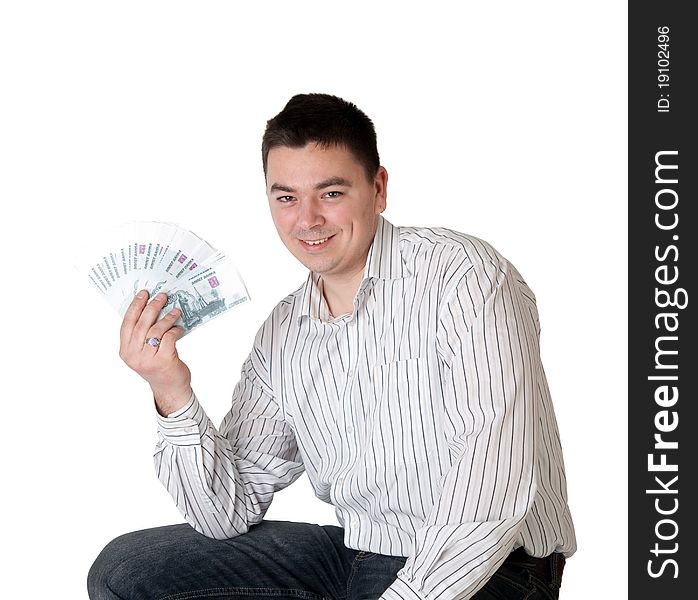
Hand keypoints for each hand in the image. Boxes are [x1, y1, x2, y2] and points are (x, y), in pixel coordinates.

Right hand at [119, 290, 192, 415]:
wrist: (169, 388)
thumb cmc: (157, 366)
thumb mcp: (143, 351)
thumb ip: (142, 334)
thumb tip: (151, 307)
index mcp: (125, 351)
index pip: (127, 324)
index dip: (135, 307)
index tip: (143, 294)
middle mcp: (133, 356)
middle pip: (142, 324)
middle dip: (152, 307)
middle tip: (162, 296)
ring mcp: (147, 360)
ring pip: (156, 330)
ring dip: (167, 318)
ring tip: (175, 311)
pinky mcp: (163, 361)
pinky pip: (169, 338)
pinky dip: (175, 330)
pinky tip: (179, 328)